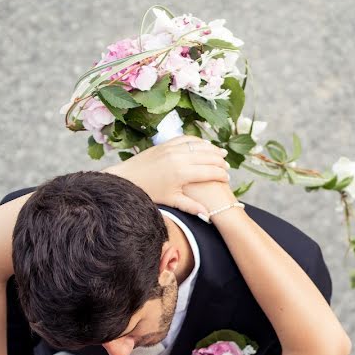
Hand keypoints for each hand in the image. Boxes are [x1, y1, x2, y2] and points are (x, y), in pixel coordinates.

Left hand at [102, 135, 229, 215]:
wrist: (126, 178)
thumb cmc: (149, 192)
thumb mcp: (171, 201)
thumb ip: (191, 206)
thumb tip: (208, 215)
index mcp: (182, 173)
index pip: (209, 172)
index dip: (221, 175)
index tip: (227, 179)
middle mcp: (179, 158)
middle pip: (207, 157)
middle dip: (220, 162)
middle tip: (227, 167)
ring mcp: (172, 148)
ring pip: (199, 145)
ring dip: (212, 149)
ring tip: (221, 154)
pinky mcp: (165, 144)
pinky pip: (186, 139)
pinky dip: (198, 141)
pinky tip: (204, 144)